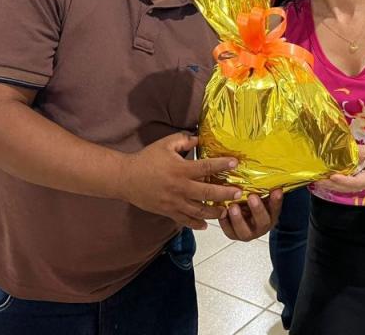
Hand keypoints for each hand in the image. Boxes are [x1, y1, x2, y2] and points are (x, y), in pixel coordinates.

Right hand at [121, 132, 241, 229]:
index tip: (235, 164)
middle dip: (225, 193)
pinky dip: (196, 224)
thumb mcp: (165, 144)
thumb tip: (200, 139)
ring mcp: (174, 202)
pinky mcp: (167, 211)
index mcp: (180, 169)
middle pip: (207, 192)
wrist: (126, 178)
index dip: (222, 165)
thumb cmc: (147, 158)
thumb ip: (184, 140)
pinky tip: (205, 225)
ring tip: (226, 211)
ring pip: (199, 210)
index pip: (206, 167)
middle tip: (238, 194)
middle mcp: (180, 187)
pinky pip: (184, 220)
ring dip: (214, 212)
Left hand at [219, 189, 282, 241]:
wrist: (243, 217)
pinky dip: (225, 222)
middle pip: (263, 222)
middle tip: (252, 197)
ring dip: (239, 219)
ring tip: (233, 206)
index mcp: (271, 216)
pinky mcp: (233, 235)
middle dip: (258, 209)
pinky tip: (222, 212)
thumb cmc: (252, 201)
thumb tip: (267, 168)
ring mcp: (247, 233)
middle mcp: (261, 227)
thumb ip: (263, 188)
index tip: (276, 190)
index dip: (276, 201)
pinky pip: (229, 231)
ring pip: (245, 231)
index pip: (276, 209)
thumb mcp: (260, 196)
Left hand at [316, 144, 364, 192]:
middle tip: (317, 180)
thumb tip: (344, 148)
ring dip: (332, 186)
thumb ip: (360, 151)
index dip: (343, 180)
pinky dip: (337, 183)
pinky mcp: (362, 181)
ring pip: (347, 188)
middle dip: (332, 185)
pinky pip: (348, 185)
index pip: (356, 181)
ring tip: (318, 181)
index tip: (332, 176)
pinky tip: (327, 180)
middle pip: (348, 187)